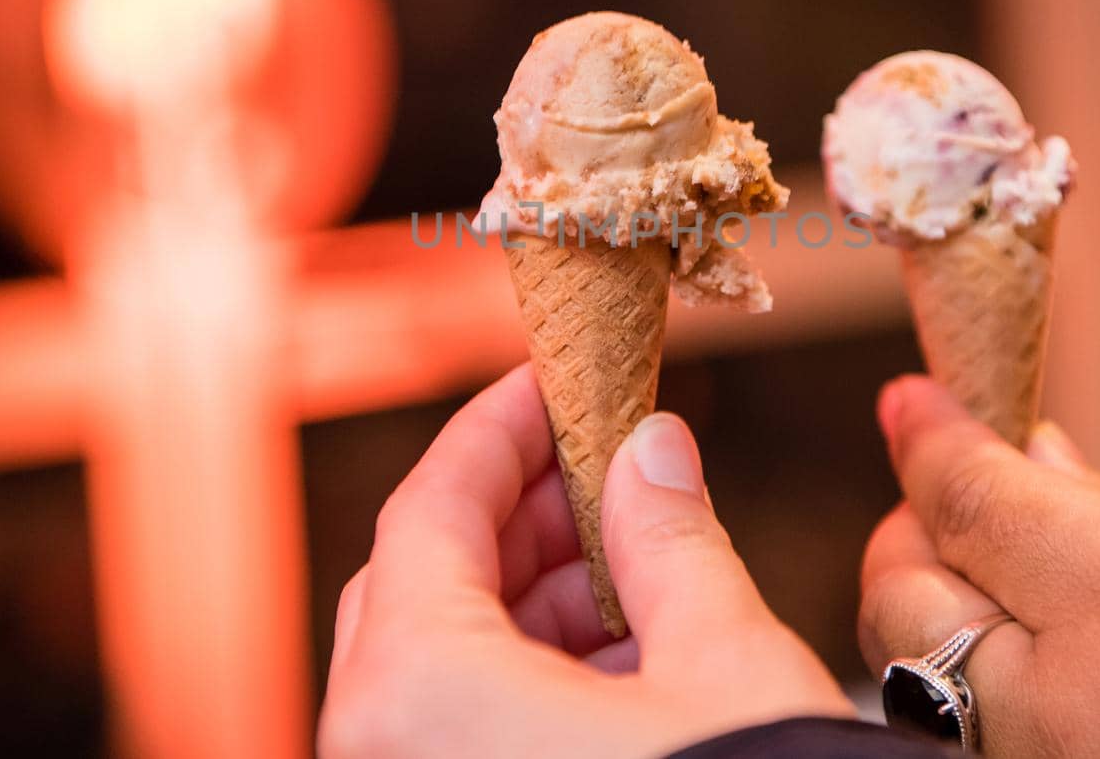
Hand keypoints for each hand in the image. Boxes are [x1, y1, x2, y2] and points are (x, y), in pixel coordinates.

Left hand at [320, 365, 851, 757]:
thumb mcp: (721, 662)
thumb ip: (673, 534)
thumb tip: (653, 444)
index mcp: (417, 691)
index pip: (429, 508)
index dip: (498, 428)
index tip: (554, 379)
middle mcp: (378, 752)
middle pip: (425, 581)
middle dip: (524, 513)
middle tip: (609, 463)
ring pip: (444, 662)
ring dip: (539, 597)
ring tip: (642, 561)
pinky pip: (465, 729)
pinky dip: (536, 679)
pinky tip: (634, 658)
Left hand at [859, 376, 1099, 756]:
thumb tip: (1022, 453)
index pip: (974, 504)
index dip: (931, 443)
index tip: (911, 404)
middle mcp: (1064, 716)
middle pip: (903, 594)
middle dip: (917, 527)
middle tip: (957, 491)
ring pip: (908, 664)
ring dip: (930, 601)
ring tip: (996, 569)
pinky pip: (960, 722)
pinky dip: (960, 670)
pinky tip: (1025, 644)